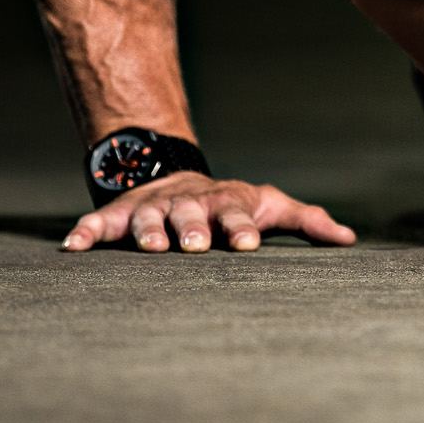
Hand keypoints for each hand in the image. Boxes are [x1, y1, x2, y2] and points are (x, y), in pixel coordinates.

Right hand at [60, 171, 356, 252]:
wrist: (178, 173)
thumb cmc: (234, 202)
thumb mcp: (272, 205)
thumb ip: (308, 221)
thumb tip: (350, 240)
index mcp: (227, 201)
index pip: (238, 212)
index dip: (242, 227)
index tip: (247, 245)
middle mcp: (189, 201)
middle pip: (191, 212)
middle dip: (193, 228)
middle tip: (195, 247)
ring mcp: (154, 205)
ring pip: (149, 215)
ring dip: (147, 231)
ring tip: (149, 249)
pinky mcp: (121, 213)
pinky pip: (101, 221)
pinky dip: (86, 231)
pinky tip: (73, 247)